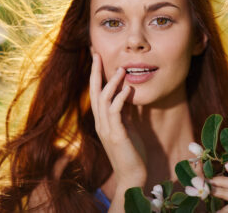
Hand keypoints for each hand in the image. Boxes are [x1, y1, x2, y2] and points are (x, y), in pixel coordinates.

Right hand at [89, 53, 146, 188]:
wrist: (132, 174)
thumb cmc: (131, 150)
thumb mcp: (127, 126)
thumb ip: (125, 111)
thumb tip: (127, 92)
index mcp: (103, 119)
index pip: (97, 93)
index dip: (96, 75)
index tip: (97, 58)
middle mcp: (101, 122)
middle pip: (94, 92)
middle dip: (96, 72)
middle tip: (96, 54)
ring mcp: (107, 129)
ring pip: (104, 100)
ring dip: (112, 83)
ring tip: (121, 69)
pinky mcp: (116, 135)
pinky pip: (116, 112)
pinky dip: (120, 98)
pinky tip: (127, 89)